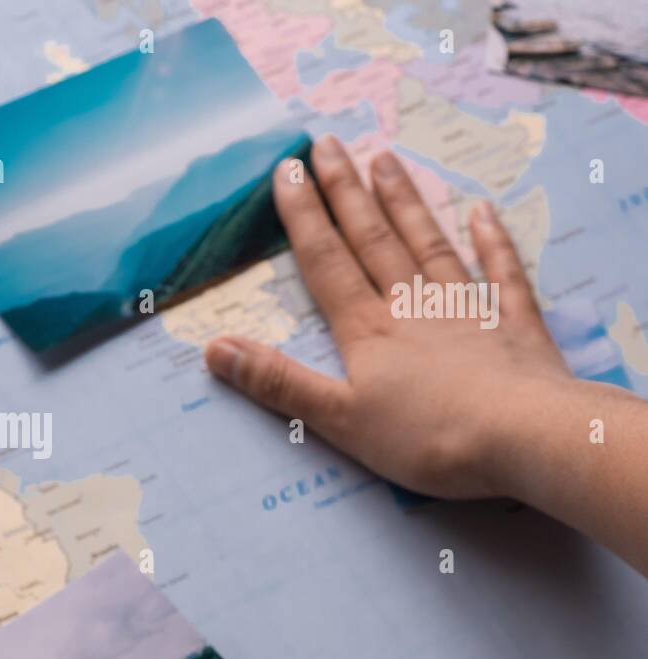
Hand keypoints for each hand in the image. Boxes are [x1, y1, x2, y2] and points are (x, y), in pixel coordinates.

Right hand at [205, 135, 572, 499]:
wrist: (523, 437)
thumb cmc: (427, 437)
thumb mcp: (338, 419)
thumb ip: (278, 382)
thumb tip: (214, 348)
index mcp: (367, 330)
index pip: (326, 262)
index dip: (303, 216)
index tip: (287, 168)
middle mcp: (411, 306)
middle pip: (372, 239)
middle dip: (345, 191)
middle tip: (327, 142)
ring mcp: (466, 310)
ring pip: (427, 244)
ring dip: (403, 201)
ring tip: (384, 158)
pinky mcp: (513, 326)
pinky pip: (502, 273)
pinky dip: (493, 240)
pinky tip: (482, 211)